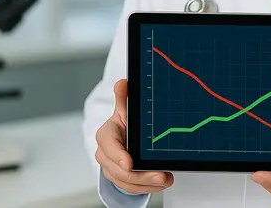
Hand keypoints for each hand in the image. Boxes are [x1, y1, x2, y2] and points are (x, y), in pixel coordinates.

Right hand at [94, 79, 173, 194]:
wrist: (120, 137)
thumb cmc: (123, 123)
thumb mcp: (124, 109)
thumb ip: (123, 97)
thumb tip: (123, 82)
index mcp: (106, 135)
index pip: (110, 146)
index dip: (119, 156)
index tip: (130, 164)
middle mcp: (105, 154)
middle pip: (120, 169)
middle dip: (141, 175)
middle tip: (161, 175)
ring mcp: (111, 168)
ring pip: (126, 182)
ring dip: (147, 184)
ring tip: (166, 179)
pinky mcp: (119, 178)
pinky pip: (131, 188)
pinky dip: (147, 187)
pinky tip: (161, 183)